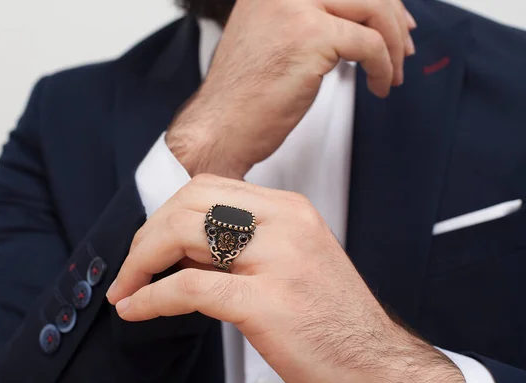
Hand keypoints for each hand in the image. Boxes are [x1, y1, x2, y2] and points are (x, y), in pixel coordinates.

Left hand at [107, 175, 466, 382]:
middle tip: (132, 267)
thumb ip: (241, 247)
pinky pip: (189, 287)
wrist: (376, 365)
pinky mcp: (267, 302)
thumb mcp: (292, 263)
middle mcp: (286, 225)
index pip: (209, 189)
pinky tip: (138, 309)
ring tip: (128, 287)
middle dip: (147, 235)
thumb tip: (182, 250)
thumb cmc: (333, 321)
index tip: (149, 241)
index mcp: (291, 212)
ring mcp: (279, 261)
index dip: (166, 213)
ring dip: (141, 262)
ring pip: (183, 235)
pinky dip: (152, 297)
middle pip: (190, 205)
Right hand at [167, 0, 416, 178]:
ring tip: (392, 73)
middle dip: (394, 19)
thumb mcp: (272, 40)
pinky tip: (378, 87)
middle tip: (404, 49)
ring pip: (375, 7)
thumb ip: (308, 21)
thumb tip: (356, 20)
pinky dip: (383, 68)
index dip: (379, 0)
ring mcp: (295, 8)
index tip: (395, 22)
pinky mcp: (310, 37)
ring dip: (393, 44)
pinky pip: (370, 44)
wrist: (219, 128)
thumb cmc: (244, 98)